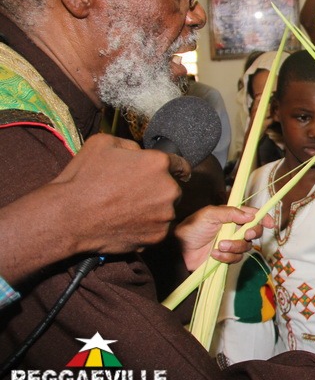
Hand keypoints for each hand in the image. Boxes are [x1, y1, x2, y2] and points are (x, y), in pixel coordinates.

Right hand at [51, 134, 182, 255]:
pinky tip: (126, 223)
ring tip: (126, 209)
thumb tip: (141, 153)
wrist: (68, 217)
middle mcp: (168, 189)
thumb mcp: (103, 143)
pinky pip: (158, 229)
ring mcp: (164, 215)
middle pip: (173, 188)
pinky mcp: (157, 236)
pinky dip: (146, 227)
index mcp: (158, 163)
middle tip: (133, 194)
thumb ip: (131, 145)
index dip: (173, 168)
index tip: (170, 173)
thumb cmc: (83, 179)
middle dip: (158, 189)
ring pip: (166, 210)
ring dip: (153, 209)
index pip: (181, 164)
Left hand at [176, 205, 270, 270]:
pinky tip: (214, 255)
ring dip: (234, 247)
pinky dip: (226, 257)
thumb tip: (249, 214)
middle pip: (254, 232)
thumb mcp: (209, 215)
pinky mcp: (226, 258)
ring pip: (246, 247)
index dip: (264, 218)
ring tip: (219, 246)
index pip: (253, 215)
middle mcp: (234, 229)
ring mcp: (231, 244)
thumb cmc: (192, 228)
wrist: (179, 249)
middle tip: (244, 234)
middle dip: (251, 233)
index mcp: (232, 216)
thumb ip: (229, 213)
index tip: (269, 223)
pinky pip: (235, 259)